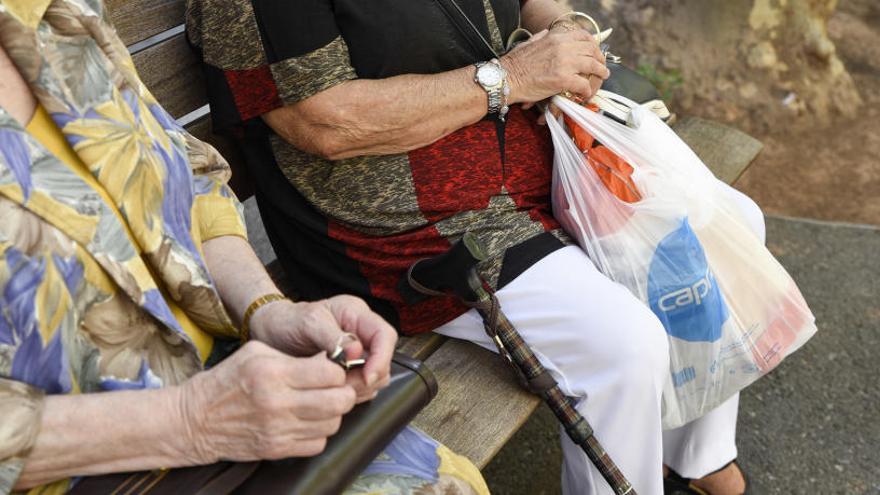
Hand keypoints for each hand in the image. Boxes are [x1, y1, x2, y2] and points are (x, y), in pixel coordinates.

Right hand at [180, 341, 355, 461]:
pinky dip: (318, 433)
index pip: (330, 374)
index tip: (332, 370)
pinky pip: (317, 444)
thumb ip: (294, 356)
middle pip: (338, 402)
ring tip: (320, 404)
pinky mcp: (277, 449)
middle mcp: (278, 403)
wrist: (195, 420)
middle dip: (344, 392)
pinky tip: (307, 421)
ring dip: (333, 413)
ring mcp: (278, 429)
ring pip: (332, 424)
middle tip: (336, 388)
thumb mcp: (256, 352)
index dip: (338, 371)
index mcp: (273, 373)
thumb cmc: (226, 381)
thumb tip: (328, 361)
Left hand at [248, 296, 396, 402]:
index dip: (381, 357)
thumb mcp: (308, 323)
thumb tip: (356, 352)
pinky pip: (363, 383)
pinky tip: (334, 390)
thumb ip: (332, 336)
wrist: (270, 331)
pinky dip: (353, 391)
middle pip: (385, 358)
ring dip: (361, 386)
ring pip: (377, 374)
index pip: (385, 335)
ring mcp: (357, 350)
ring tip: (336, 388)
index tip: (367, 375)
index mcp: (356, 314)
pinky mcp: (349, 367)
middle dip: (369, 375)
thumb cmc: (286, 322)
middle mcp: (361, 331)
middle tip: (345, 385)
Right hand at [502, 28, 608, 105]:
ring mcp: (564, 63)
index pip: (583, 36)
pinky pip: (583, 84)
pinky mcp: (563, 79)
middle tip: (601, 66)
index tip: (595, 52)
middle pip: (591, 50)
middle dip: (599, 58)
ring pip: (592, 65)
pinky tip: (586, 94)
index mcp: (555, 38)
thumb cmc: (514, 64)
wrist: (506, 78)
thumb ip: (541, 37)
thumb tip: (547, 33)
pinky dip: (587, 90)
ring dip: (600, 72)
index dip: (593, 44)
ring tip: (602, 77)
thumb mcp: (529, 43)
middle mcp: (563, 47)